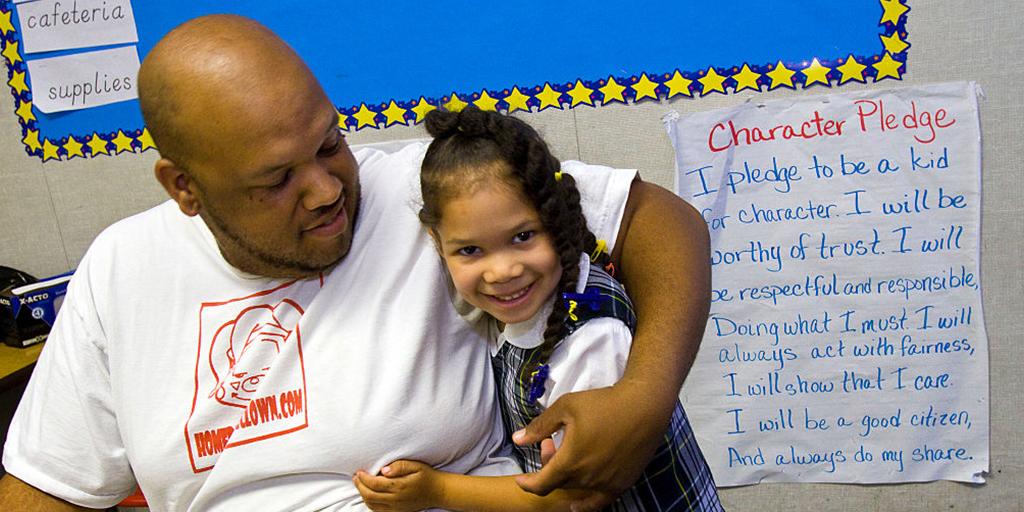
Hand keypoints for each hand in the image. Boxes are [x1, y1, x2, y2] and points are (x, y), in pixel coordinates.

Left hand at [354, 460, 440, 511]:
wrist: (437, 491)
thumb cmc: (426, 476)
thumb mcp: (416, 465)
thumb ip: (399, 466)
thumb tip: (384, 469)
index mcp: (399, 486)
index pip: (375, 484)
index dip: (364, 478)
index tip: (359, 471)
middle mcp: (396, 499)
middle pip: (370, 495)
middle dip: (359, 486)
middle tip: (356, 477)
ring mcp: (396, 507)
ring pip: (372, 504)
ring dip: (363, 494)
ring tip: (360, 484)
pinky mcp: (397, 511)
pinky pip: (378, 511)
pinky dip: (370, 504)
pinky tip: (369, 495)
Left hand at [513, 382, 671, 509]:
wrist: (643, 407)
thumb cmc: (603, 404)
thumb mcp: (565, 408)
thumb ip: (539, 427)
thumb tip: (517, 439)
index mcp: (569, 462)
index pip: (541, 484)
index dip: (528, 484)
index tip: (521, 480)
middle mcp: (587, 478)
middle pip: (559, 483)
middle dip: (549, 467)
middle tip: (552, 444)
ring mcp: (606, 483)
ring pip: (577, 489)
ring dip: (568, 476)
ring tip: (571, 451)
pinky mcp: (622, 484)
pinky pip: (599, 502)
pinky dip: (585, 505)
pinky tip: (576, 506)